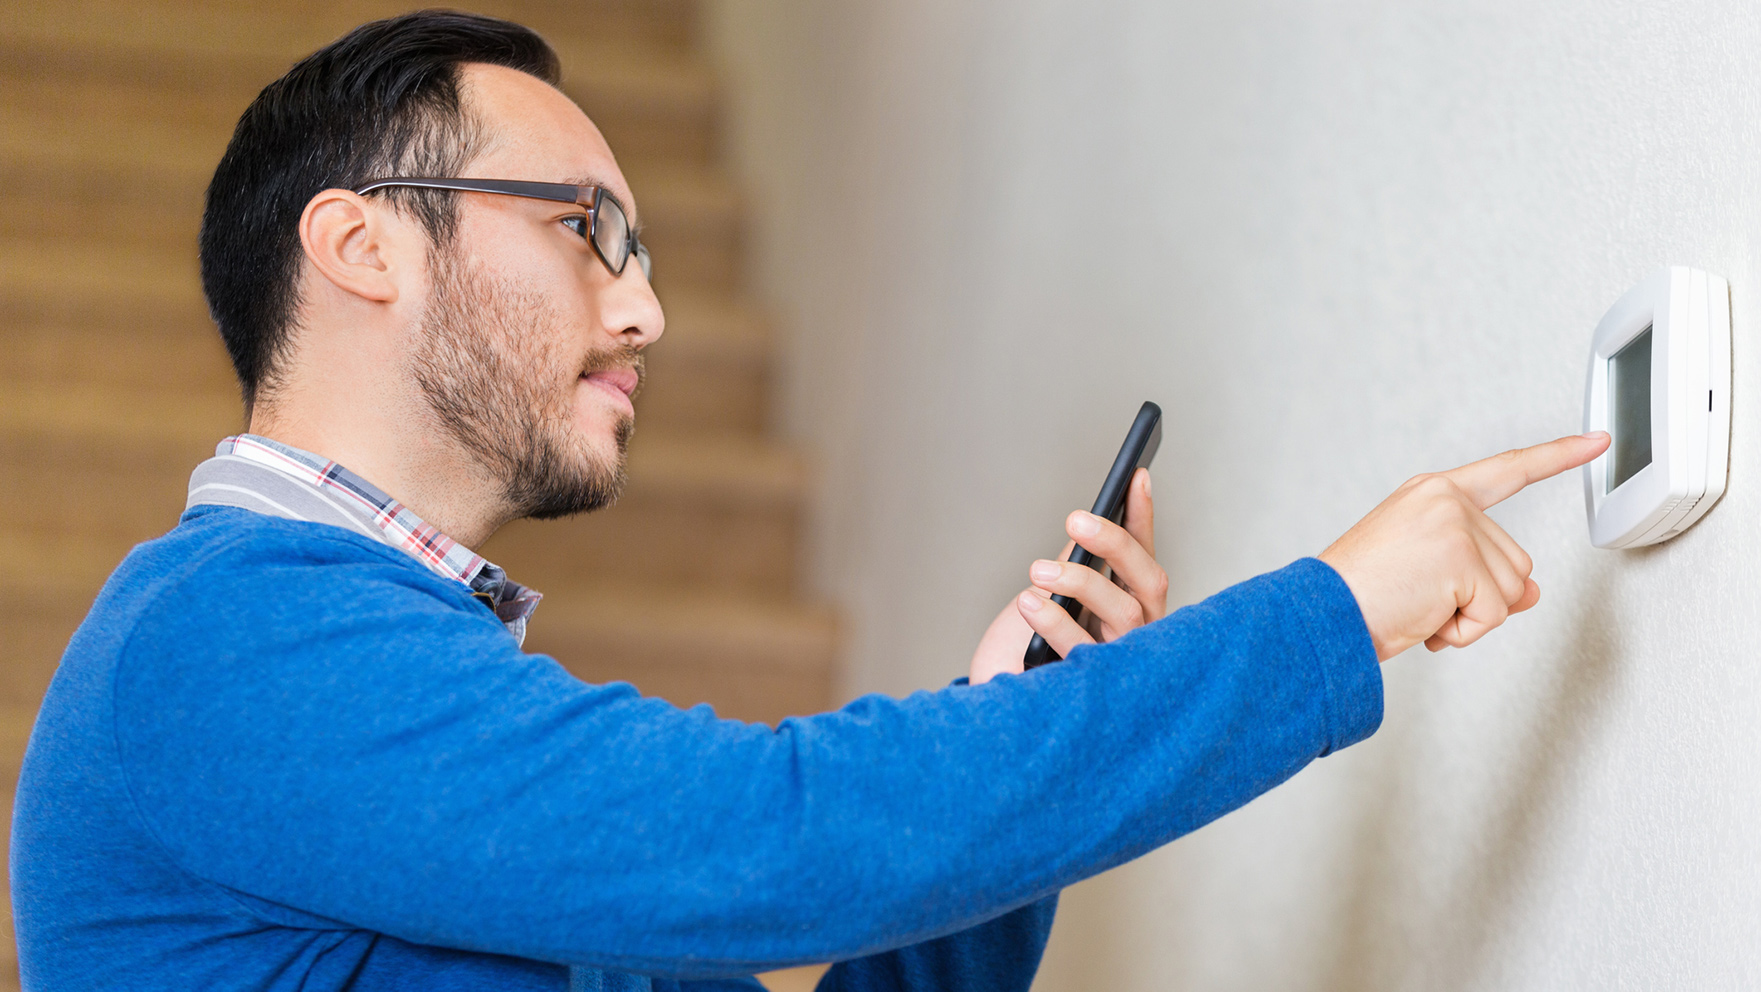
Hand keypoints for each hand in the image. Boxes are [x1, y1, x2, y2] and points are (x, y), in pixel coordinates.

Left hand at [969, 469, 1165, 683]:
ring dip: (1081, 582)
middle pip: (1147, 580)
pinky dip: (1056, 623)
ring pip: (1124, 613)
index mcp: (1127, 601)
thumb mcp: (1050, 596)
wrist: (998, 705)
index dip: (1142, 516)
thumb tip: (1087, 527)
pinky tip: (1030, 602)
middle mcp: (1137, 630)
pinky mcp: (1097, 688)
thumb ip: (1074, 566)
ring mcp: (1121, 659)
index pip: (1142, 553)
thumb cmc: (1025, 648)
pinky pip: (1086, 651)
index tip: (1135, 475)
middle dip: (1116, 544)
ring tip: (1037, 571)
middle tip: (1075, 519)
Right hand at [1319, 432, 1609, 660]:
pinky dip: (1462, 632)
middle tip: (1425, 600)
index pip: (1507, 471)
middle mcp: (1446, 499)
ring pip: (1510, 589)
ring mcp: (1454, 524)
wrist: (1322, 614)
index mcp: (1432, 493)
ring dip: (1470, 617)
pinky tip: (1425, 619)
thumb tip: (1532, 593)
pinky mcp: (1459, 556)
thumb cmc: (1360, 595)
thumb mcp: (1430, 575)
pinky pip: (1493, 614)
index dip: (1556, 457)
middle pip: (1515, 561)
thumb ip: (1485, 572)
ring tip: (1420, 608)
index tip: (1597, 442)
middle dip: (1481, 596)